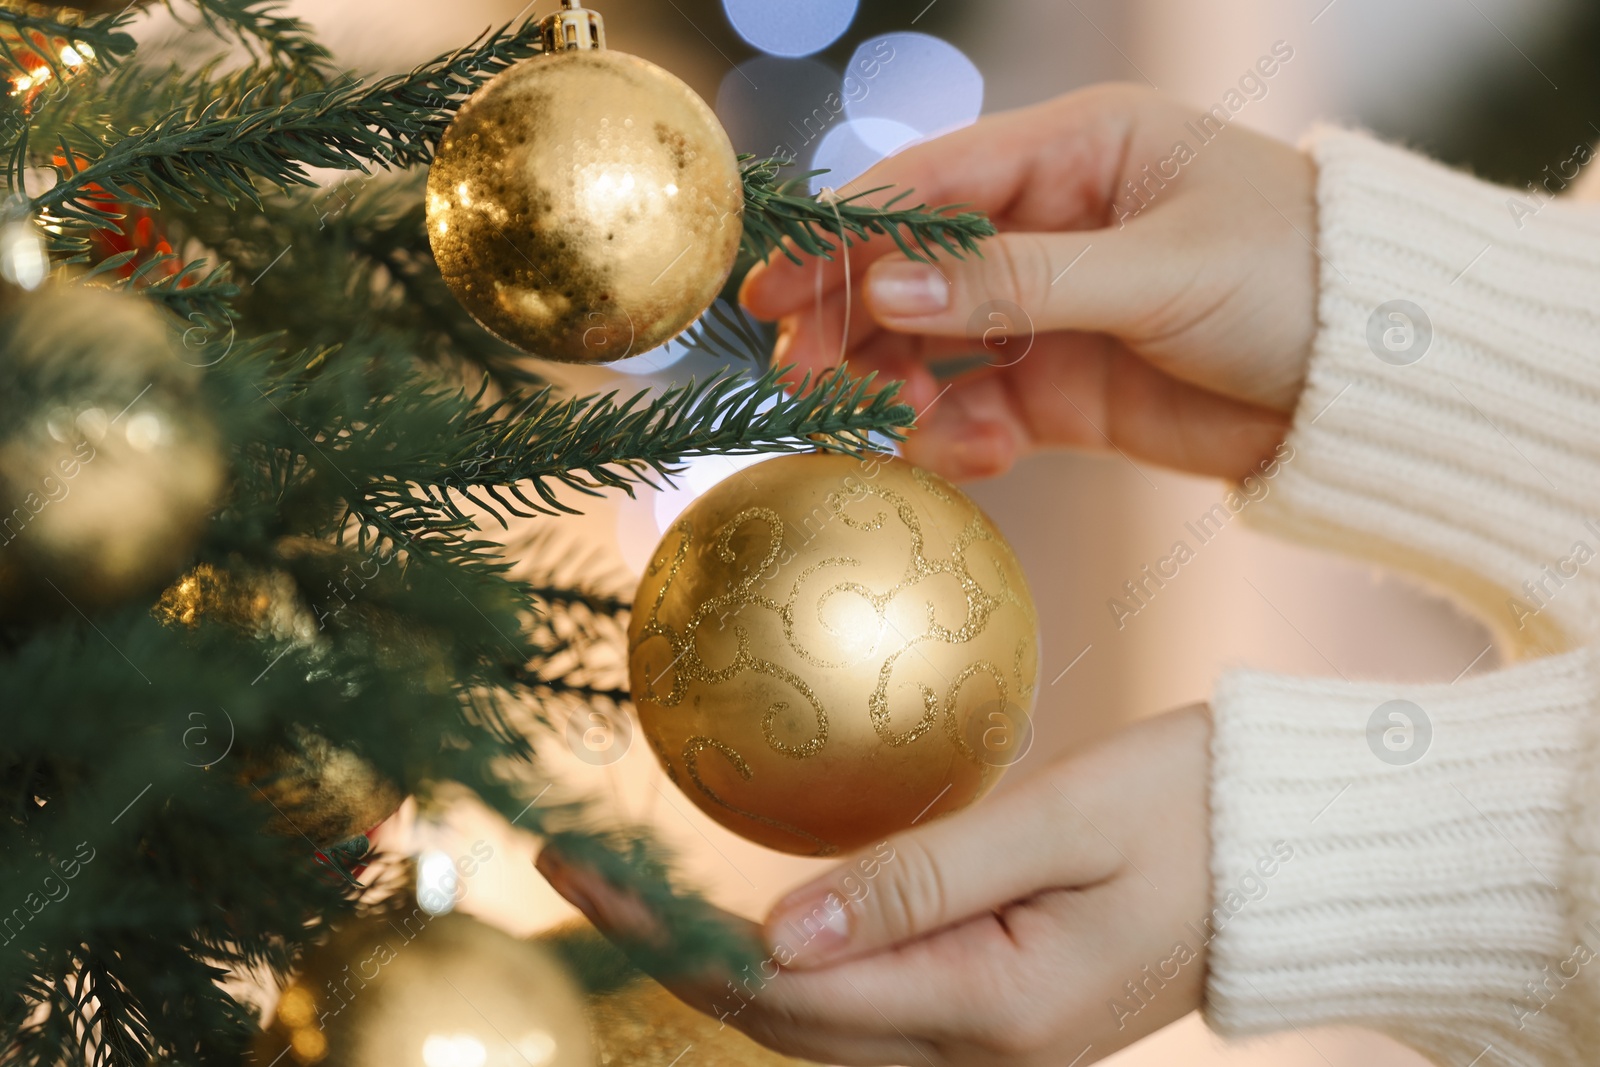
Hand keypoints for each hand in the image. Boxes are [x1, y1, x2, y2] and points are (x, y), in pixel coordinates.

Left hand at [537, 704, 1212, 1065]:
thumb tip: (778, 930)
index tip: (574, 863)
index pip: (779, 986)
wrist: (1299, 854)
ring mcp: (992, 1046)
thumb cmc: (1196, 809)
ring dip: (715, 965)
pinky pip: (864, 1009)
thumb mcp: (1063, 822)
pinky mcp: (1002, 1016)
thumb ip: (921, 878)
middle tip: (574, 865)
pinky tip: (750, 919)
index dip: (661, 932)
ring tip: (632, 890)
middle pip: (779, 1020)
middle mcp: (980, 1053)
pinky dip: (790, 969)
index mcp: (992, 1010)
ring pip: (815, 1027)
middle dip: (663, 948)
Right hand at [741, 83, 1316, 482]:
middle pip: (913, 270)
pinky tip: (976, 458)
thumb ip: (1015, 282)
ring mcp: (1053, 311)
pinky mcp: (1066, 389)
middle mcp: (1051, 225)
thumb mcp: (1154, 271)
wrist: (1380, 389)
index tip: (771, 287)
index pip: (930, 185)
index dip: (843, 235)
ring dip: (903, 390)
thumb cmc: (1295, 280)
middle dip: (856, 325)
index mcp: (1076, 153)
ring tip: (905, 430)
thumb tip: (882, 284)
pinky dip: (961, 437)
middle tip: (808, 384)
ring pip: (934, 346)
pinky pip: (980, 409)